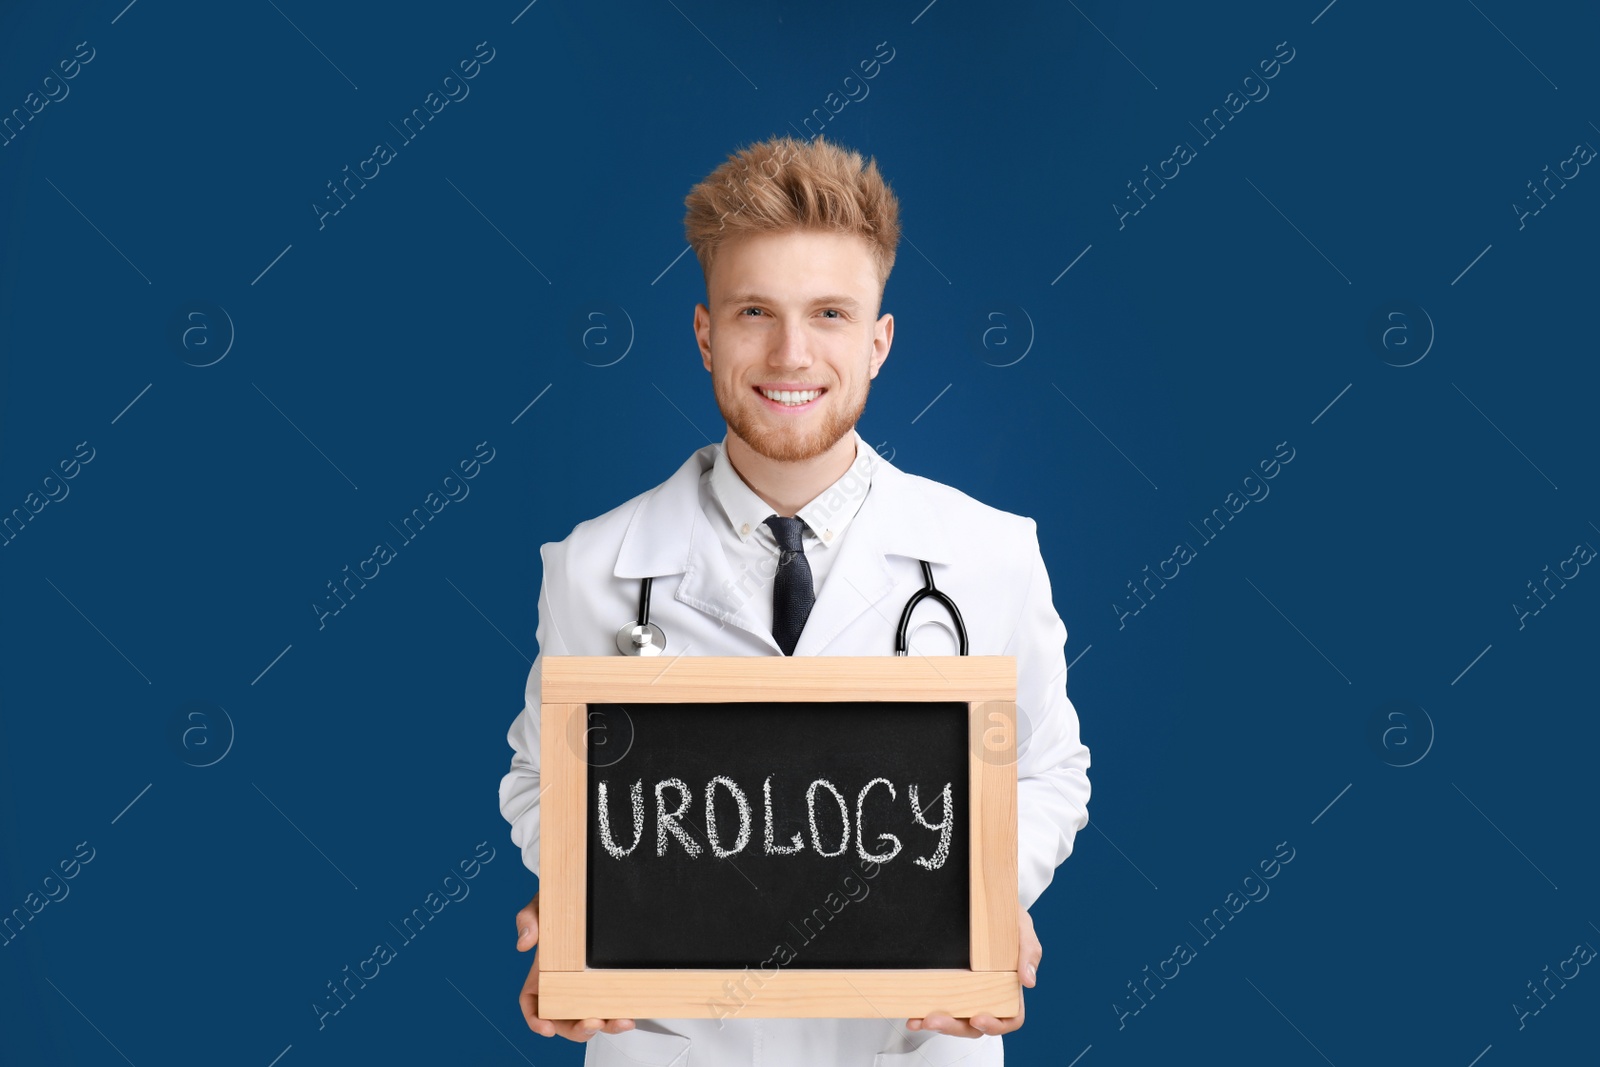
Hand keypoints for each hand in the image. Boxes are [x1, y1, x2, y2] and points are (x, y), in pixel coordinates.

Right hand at [515, 892, 635, 1040]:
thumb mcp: (541, 905)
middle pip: (564, 1020)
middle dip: (577, 1029)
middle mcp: (562, 986)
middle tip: (593, 1023)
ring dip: (605, 1026)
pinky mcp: (607, 983)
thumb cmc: (560, 903)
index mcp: (541, 975)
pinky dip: (619, 1014)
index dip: (536, 1021)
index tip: (547, 1029)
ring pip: (590, 1017)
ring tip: (619, 1021)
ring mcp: (585, 986)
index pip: (533, 1004)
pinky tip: (629, 1014)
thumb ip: (528, 919)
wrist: (585, 891)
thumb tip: (524, 944)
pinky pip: (611, 1005)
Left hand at [905, 908, 1040, 1037]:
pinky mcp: (945, 982)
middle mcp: (986, 994)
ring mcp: (964, 990)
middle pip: (975, 1025)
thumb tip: (1029, 982)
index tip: (977, 1018)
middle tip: (935, 1020)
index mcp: (1009, 987)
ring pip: (953, 1020)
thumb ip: (1029, 951)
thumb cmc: (1005, 915)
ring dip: (936, 1024)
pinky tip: (911, 1015)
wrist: (983, 898)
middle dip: (954, 1027)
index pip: (1009, 1018)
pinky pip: (936, 1004)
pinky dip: (922, 1013)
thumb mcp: (1021, 927)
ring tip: (918, 1019)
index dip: (995, 1025)